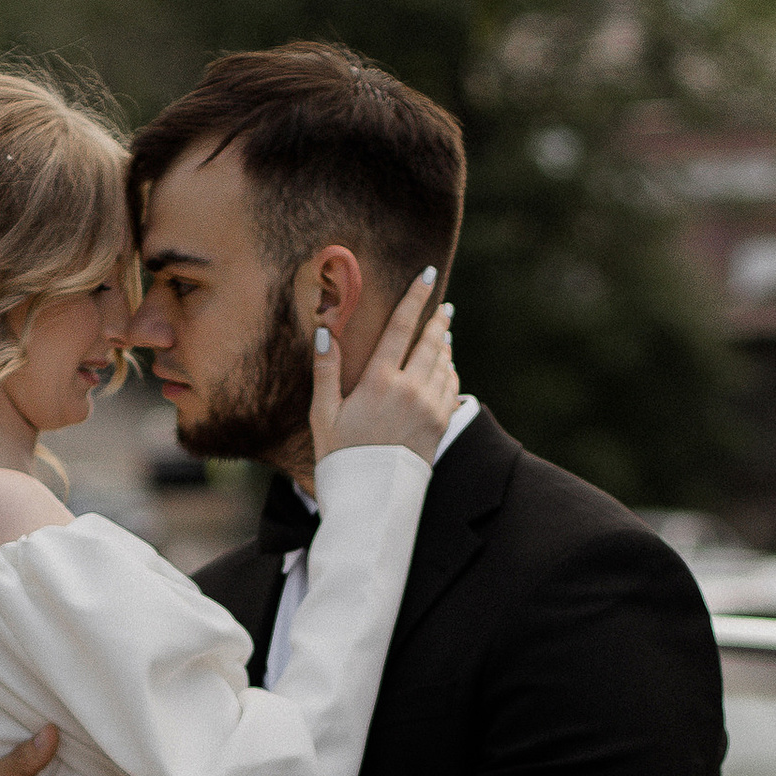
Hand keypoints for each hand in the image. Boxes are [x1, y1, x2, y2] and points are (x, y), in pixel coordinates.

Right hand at [311, 271, 458, 464]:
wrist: (372, 500)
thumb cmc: (340, 458)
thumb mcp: (324, 415)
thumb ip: (326, 372)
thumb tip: (324, 332)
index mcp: (379, 382)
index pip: (402, 327)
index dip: (415, 297)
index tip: (427, 274)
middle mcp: (410, 390)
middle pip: (431, 341)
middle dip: (438, 319)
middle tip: (443, 306)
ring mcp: (430, 407)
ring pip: (445, 363)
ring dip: (444, 345)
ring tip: (442, 335)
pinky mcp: (440, 424)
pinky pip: (451, 387)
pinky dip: (449, 371)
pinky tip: (444, 367)